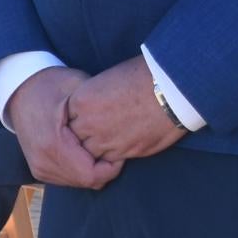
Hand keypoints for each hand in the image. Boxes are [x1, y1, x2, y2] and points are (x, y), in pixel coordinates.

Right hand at [5, 67, 124, 189]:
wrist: (19, 90)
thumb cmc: (51, 85)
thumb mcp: (79, 89)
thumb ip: (98, 109)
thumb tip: (125, 124)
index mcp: (53, 144)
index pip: (92, 175)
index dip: (112, 166)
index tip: (118, 147)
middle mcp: (43, 161)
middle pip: (87, 181)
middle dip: (104, 168)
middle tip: (110, 147)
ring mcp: (39, 167)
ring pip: (79, 182)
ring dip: (93, 169)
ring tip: (97, 147)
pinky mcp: (38, 169)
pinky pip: (68, 179)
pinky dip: (80, 169)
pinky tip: (84, 151)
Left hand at [65, 57, 183, 166]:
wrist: (169, 90)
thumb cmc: (141, 76)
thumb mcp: (106, 80)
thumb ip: (92, 99)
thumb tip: (92, 108)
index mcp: (80, 101)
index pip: (68, 117)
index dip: (78, 118)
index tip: (87, 117)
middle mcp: (88, 123)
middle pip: (75, 137)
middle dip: (82, 135)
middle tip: (97, 130)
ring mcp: (105, 140)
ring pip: (90, 152)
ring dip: (96, 148)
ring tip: (109, 139)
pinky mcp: (124, 152)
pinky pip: (109, 161)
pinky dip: (112, 156)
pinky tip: (120, 147)